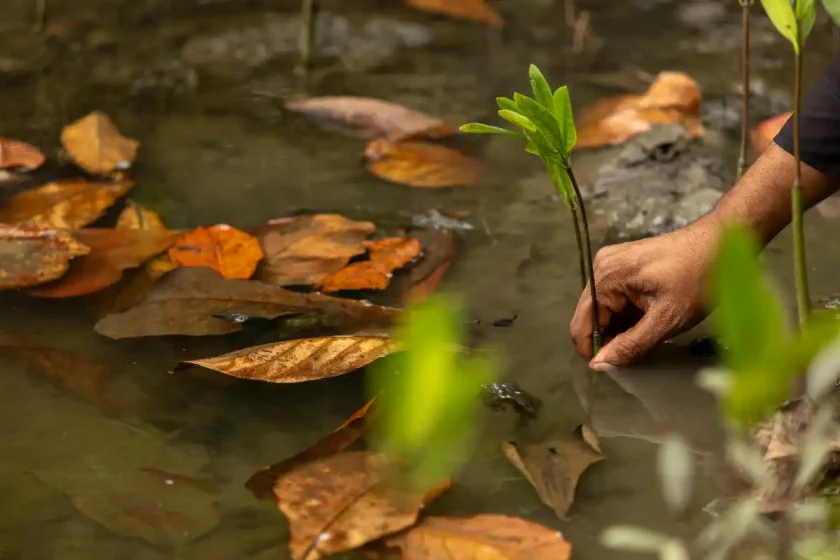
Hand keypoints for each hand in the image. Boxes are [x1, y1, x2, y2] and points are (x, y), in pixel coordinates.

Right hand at [570, 216, 721, 369]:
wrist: (722, 241)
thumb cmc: (698, 279)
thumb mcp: (666, 319)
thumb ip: (630, 345)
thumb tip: (599, 365)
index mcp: (604, 278)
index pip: (581, 325)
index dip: (595, 351)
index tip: (618, 368)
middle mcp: (600, 267)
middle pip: (591, 317)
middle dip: (610, 338)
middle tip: (639, 352)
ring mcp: (611, 263)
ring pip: (603, 309)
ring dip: (621, 327)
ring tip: (649, 332)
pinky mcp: (623, 263)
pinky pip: (614, 297)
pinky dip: (628, 314)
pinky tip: (649, 318)